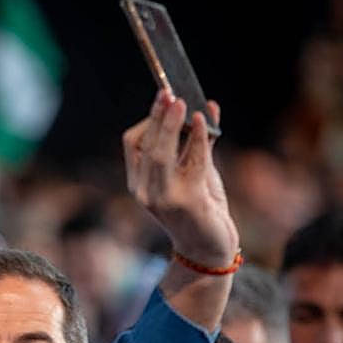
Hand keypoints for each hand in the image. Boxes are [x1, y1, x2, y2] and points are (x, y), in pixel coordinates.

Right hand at [123, 90, 237, 268]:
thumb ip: (197, 144)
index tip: (166, 99)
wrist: (209, 249)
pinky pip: (189, 162)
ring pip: (160, 152)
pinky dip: (197, 139)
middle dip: (158, 116)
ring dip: (171, 124)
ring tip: (183, 102)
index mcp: (139, 183)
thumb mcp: (197, 173)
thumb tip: (206, 107)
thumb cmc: (203, 211)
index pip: (133, 143)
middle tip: (170, 93)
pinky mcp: (184, 201)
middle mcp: (144, 191)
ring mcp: (161, 198)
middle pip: (145, 144)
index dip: (148, 119)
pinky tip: (204, 123)